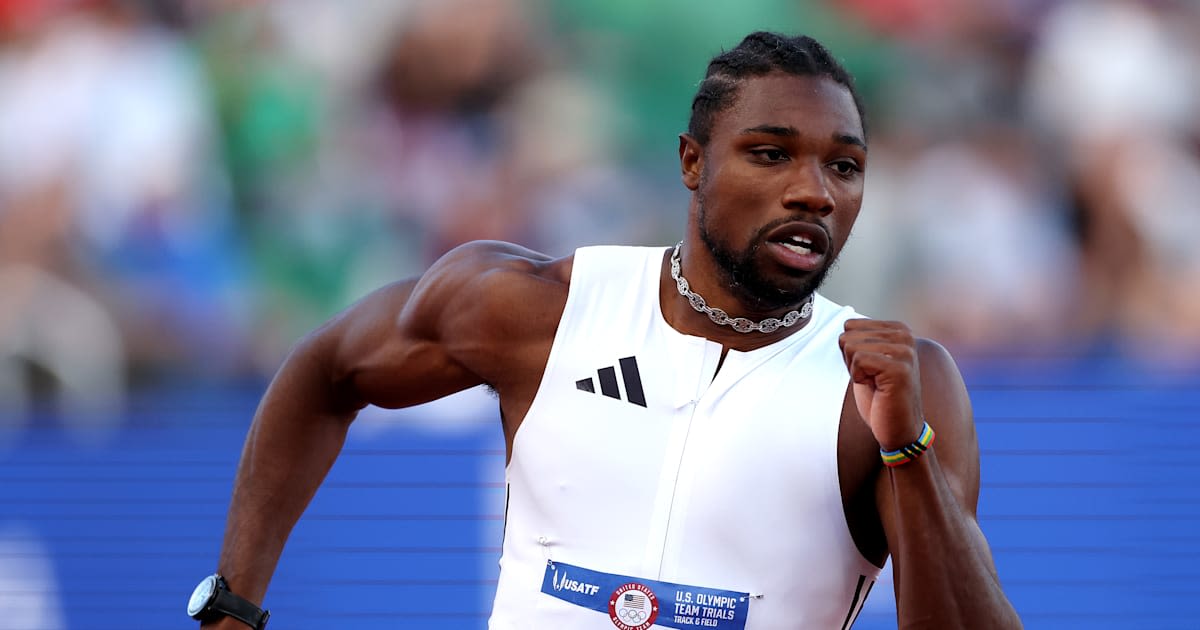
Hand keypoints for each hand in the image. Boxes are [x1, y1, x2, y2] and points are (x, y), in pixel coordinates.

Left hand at [839, 319, 924, 450]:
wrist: (898, 428)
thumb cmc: (879, 396)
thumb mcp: (868, 360)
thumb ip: (860, 338)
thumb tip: (845, 322)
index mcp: (898, 329)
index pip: (849, 325)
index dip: (850, 352)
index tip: (870, 368)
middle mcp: (905, 335)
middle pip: (848, 334)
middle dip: (851, 361)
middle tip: (872, 378)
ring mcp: (904, 350)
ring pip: (851, 346)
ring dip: (855, 370)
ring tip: (876, 383)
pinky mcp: (899, 368)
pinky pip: (858, 360)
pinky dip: (859, 378)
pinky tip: (877, 388)